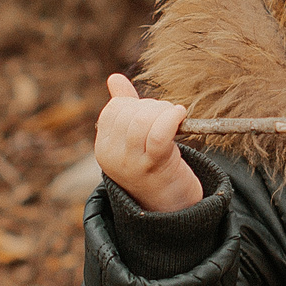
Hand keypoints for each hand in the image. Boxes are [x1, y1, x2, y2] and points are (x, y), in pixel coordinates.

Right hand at [93, 72, 203, 212]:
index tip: (153, 113)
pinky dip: (171, 119)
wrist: (170, 207)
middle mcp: (113, 156)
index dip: (136, 104)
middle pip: (130, 114)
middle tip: (169, 116)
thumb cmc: (153, 166)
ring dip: (164, 112)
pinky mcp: (154, 167)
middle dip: (154, 107)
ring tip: (175, 118)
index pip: (114, 110)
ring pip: (143, 121)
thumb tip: (114, 78)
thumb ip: (124, 108)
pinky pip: (159, 134)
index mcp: (104, 147)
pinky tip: (181, 115)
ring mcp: (132, 164)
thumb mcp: (135, 138)